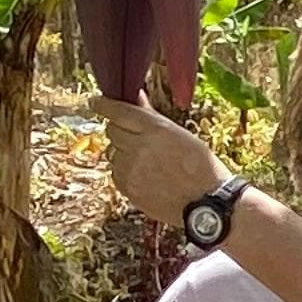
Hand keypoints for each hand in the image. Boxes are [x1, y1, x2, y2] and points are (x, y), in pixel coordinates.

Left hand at [103, 95, 227, 223]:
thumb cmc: (200, 167)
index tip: (95, 102)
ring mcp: (130, 169)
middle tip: (136, 137)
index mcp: (156, 129)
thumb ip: (153, 117)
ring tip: (147, 161)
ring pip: (112, 152)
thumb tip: (137, 98)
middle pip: (112, 130)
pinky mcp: (127, 188)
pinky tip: (146, 175)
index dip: (104, 105)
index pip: (119, 111)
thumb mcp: (180, 135)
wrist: (206, 203)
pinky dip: (125, 170)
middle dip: (120, 130)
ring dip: (123, 152)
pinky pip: (116, 172)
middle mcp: (139, 147)